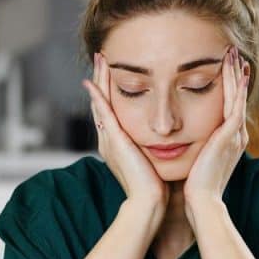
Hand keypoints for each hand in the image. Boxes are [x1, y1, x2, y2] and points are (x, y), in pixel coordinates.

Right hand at [83, 52, 168, 212]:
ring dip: (99, 80)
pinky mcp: (113, 141)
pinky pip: (103, 114)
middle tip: (101, 55)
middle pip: (102, 101)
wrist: (149, 203)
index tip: (113, 68)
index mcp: (118, 141)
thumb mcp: (152, 158)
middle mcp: (109, 138)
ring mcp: (109, 139)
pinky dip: (98, 98)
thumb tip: (165, 134)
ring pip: (100, 103)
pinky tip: (93, 82)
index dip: (111, 88)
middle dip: (101, 78)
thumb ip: (152, 145)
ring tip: (99, 59)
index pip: (113, 108)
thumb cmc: (155, 185)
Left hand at [183, 45, 249, 212]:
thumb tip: (183, 143)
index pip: (229, 107)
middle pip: (236, 97)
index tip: (226, 69)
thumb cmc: (195, 188)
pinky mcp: (230, 135)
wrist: (201, 203)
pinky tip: (235, 71)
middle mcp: (235, 135)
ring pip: (237, 96)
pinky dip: (235, 86)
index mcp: (227, 141)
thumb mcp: (197, 162)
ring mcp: (235, 134)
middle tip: (232, 53)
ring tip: (232, 54)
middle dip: (234, 74)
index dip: (228, 87)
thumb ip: (196, 149)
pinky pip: (235, 104)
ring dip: (234, 73)